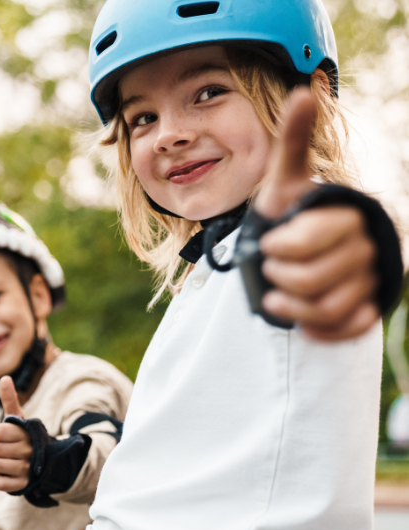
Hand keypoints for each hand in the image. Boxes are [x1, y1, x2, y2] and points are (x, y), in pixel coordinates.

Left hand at [0, 376, 32, 492]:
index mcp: (26, 433)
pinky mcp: (23, 484)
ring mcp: (26, 469)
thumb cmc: (24, 437)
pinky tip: (0, 473)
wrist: (44, 463)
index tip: (1, 435)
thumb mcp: (19, 419)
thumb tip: (4, 377)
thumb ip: (9, 399)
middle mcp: (28, 451)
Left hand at [255, 86, 378, 340]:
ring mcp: (370, 280)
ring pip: (328, 308)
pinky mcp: (368, 309)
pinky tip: (303, 321)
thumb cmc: (291, 214)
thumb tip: (303, 89)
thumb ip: (293, 141)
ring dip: (292, 309)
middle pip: (312, 279)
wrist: (301, 253)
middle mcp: (368, 246)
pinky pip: (347, 329)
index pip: (306, 243)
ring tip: (278, 298)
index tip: (269, 245)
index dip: (277, 250)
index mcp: (349, 214)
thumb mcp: (284, 181)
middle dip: (279, 278)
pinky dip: (320, 330)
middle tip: (272, 270)